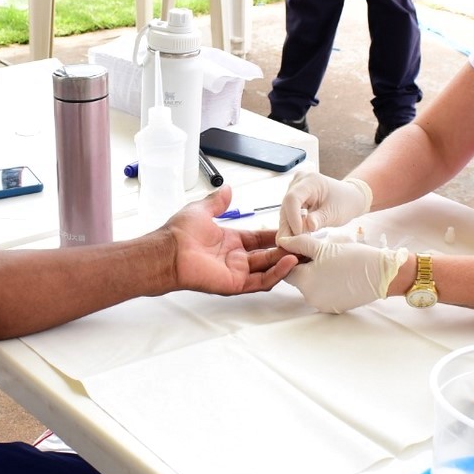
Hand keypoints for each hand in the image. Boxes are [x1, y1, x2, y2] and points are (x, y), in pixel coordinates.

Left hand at [162, 187, 297, 294]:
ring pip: (269, 269)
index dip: (275, 235)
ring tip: (303, 252)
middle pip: (268, 255)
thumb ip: (217, 202)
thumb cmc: (178, 233)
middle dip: (287, 250)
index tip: (292, 229)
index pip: (259, 239)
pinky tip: (289, 261)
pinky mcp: (236, 284)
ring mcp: (237, 272)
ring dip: (286, 262)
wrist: (168, 251)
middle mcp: (235, 258)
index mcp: (230, 241)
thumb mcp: (202, 210)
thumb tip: (226, 189)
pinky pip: (261, 280)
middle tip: (305, 243)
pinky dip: (277, 273)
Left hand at [277, 233, 408, 313]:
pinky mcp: (334, 308)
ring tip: (333, 263)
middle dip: (306, 266)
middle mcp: (310, 297)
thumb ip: (300, 243)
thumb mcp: (324, 246)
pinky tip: (340, 274)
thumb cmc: (353, 258)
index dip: (294, 257)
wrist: (382, 274)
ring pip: (311, 286)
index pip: (288, 269)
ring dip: (316, 275)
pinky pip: (323, 294)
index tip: (306, 249)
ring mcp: (322, 304)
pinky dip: (327, 285)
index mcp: (304, 281)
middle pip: (299, 279)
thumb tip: (282, 242)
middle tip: (323, 254)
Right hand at [278, 171, 372, 238]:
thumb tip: (305, 228)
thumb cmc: (345, 203)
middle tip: (290, 245)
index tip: (298, 234)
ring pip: (285, 211)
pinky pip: (288, 212)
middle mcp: (299, 181)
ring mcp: (295, 188)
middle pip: (286, 205)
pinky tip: (295, 237)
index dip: (293, 217)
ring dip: (288, 227)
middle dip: (288, 226)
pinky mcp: (295, 197)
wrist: (350, 198)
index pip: (293, 198)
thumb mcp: (335, 213)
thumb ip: (319, 220)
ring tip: (293, 243)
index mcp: (311, 180)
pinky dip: (292, 225)